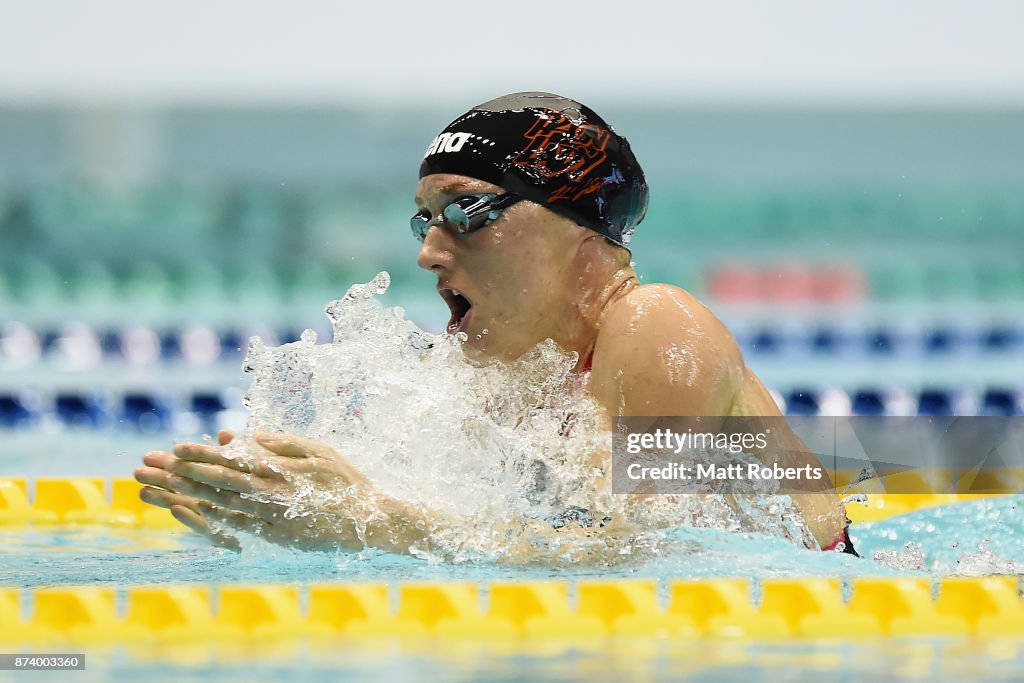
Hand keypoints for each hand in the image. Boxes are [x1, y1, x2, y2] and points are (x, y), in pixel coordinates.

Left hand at [135, 431, 425, 552]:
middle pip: (218, 483)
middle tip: (148, 466)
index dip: (204, 454)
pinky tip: (187, 514)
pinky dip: (208, 520)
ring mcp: (271, 518)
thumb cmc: (347, 482)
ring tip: (154, 488)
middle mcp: (271, 494)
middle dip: (181, 474)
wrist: (369, 522)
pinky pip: (234, 527)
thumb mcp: (321, 452)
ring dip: (184, 496)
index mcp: (282, 471)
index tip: (176, 447)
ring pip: (219, 505)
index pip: (235, 460)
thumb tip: (253, 434)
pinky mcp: (274, 536)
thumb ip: (286, 443)